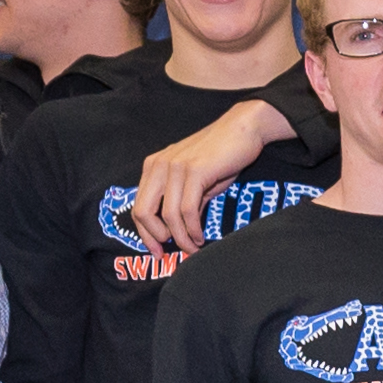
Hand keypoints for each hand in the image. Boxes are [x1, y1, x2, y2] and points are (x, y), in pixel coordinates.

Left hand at [130, 101, 283, 253]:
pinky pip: (187, 210)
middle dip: (154, 238)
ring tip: (193, 247)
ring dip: (181, 238)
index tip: (157, 251)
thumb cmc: (221, 156)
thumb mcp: (196, 180)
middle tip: (168, 253)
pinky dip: (193, 229)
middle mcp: (159, 165)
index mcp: (154, 166)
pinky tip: (200, 236)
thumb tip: (181, 230)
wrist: (243, 129)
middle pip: (143, 212)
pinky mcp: (194, 171)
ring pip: (168, 215)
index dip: (145, 234)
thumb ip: (184, 201)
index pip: (138, 206)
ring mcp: (175, 167)